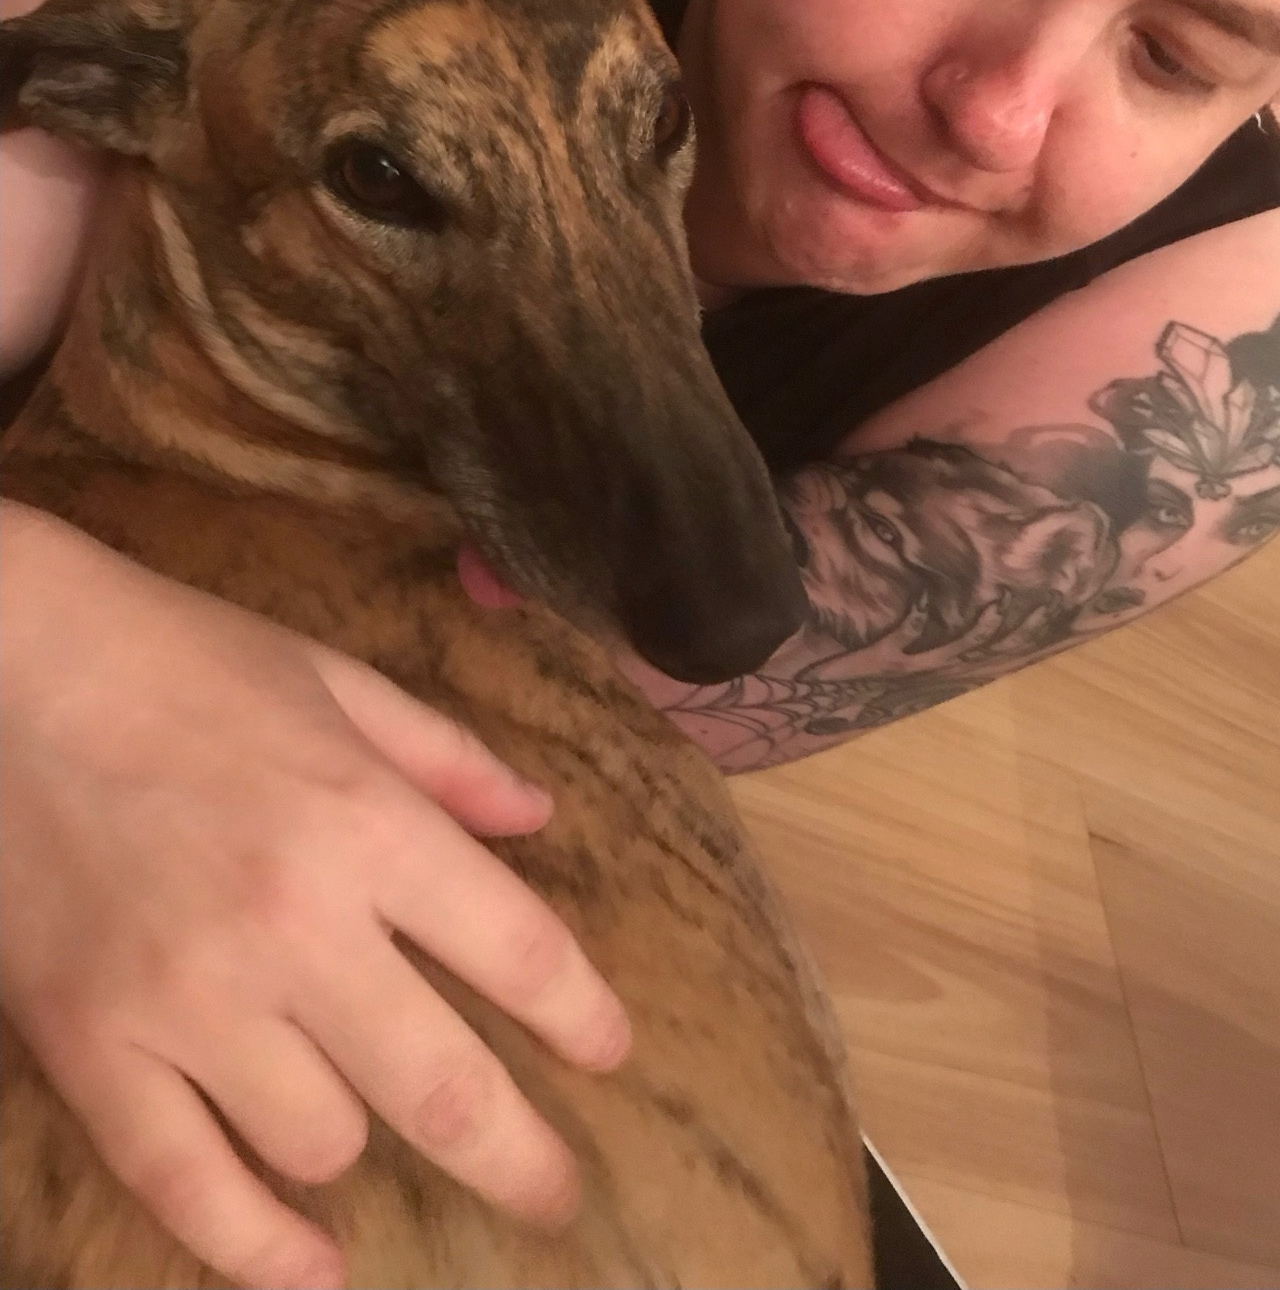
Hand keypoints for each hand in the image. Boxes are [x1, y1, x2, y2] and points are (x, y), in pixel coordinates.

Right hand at [1, 506, 629, 1289]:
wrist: (9, 668)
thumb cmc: (183, 661)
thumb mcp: (337, 680)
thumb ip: (448, 757)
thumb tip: (540, 815)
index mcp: (367, 823)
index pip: (517, 951)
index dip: (581, 1016)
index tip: (610, 1053)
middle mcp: (294, 927)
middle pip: (443, 1088)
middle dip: (523, 1160)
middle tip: (558, 1196)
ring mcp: (187, 1002)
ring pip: (323, 1144)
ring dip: (365, 1142)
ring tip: (372, 1114)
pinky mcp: (93, 1049)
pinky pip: (186, 1188)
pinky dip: (255, 1250)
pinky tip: (313, 1270)